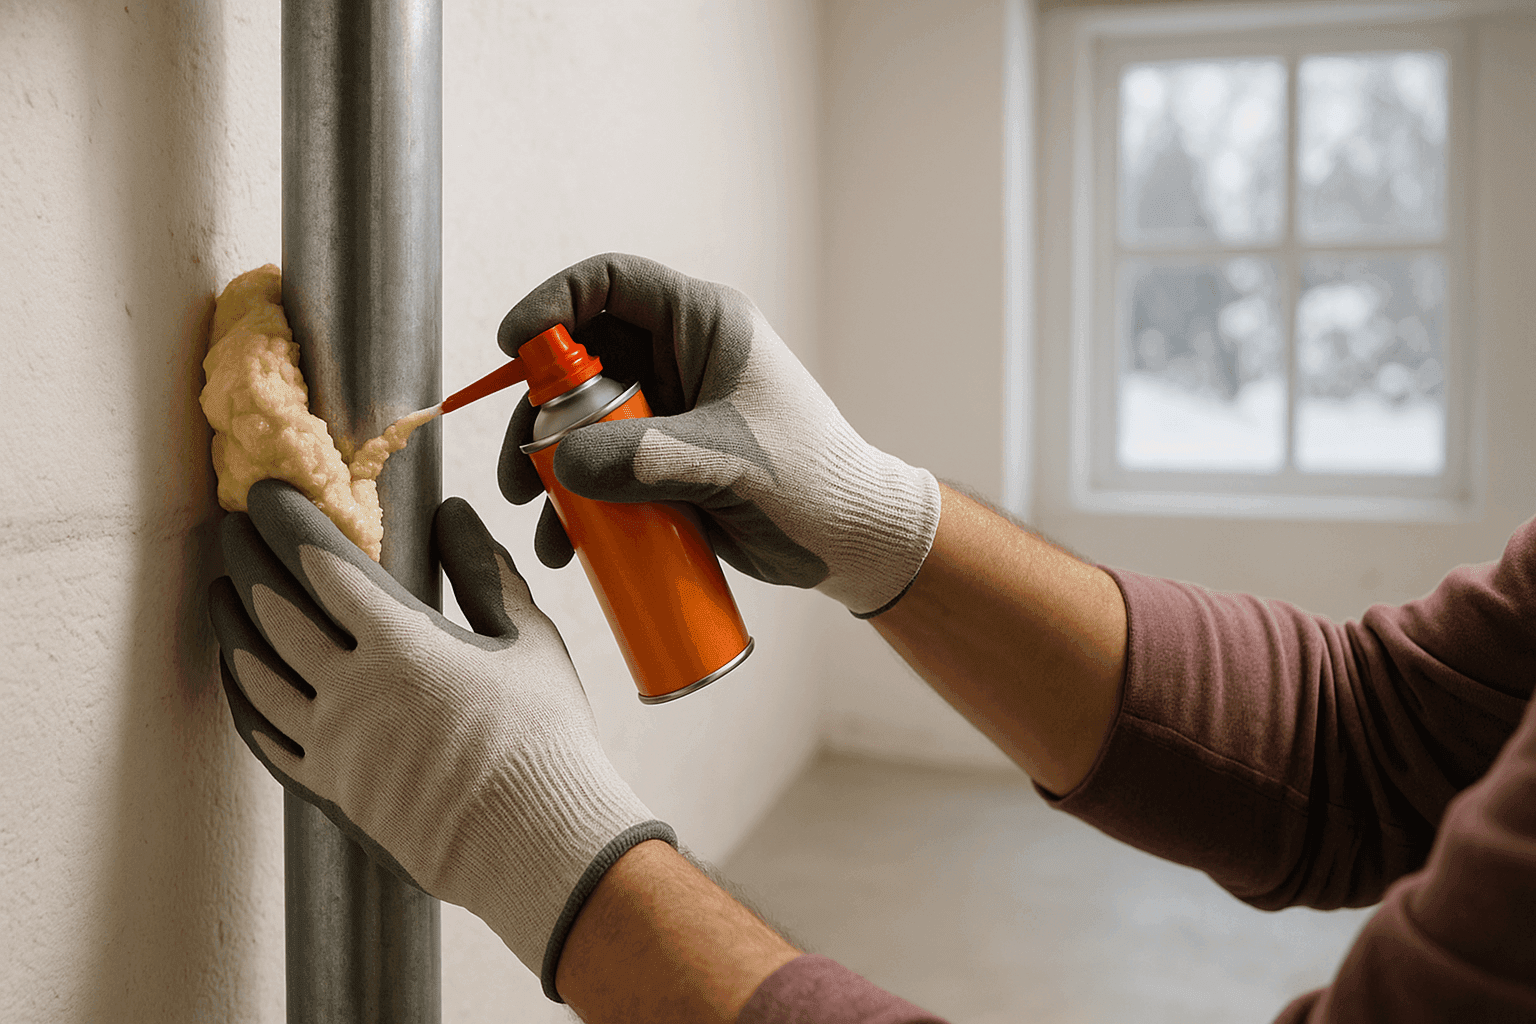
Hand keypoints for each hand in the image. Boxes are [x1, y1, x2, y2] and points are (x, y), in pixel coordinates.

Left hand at [207, 479, 673, 1001]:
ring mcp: (334, 745)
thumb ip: (483, 571)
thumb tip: (454, 514)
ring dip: (232, 625)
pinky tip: (238, 675)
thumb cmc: (544, 737)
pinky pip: (266, 737)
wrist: (536, 840)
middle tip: (233, 530)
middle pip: (274, 610)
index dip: (285, 520)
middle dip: (247, 561)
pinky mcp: (333, 790)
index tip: (265, 493)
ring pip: (257, 672)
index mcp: (402, 644)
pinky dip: (242, 697)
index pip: (320, 563)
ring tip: (221, 594)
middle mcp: (352, 691)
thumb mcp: (529, 639)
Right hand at [497, 253, 940, 617]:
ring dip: (550, 468)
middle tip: (520, 473)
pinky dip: (578, 502)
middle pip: (579, 363)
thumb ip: (644, 458)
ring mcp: (671, 413)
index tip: (513, 347)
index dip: (553, 305)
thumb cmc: (812, 482)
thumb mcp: (727, 462)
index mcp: (703, 326)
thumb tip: (561, 466)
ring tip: (541, 521)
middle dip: (538, 416)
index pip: (610, 284)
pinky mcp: (667, 462)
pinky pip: (603, 469)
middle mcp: (680, 361)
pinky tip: (568, 545)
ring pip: (582, 423)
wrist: (854, 543)